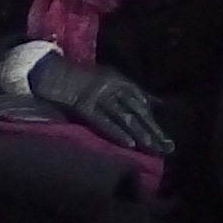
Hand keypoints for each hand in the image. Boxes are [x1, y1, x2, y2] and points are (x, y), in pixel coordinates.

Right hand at [26, 53, 174, 153]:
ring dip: (139, 132)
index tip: (164, 136)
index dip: (152, 119)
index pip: (140, 101)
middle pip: (136, 110)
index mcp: (119, 79)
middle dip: (152, 129)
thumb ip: (135, 93)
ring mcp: (98, 96)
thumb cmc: (85, 79)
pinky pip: (103, 121)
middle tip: (167, 147)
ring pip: (123, 116)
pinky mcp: (84, 106)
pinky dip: (117, 132)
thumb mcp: (113, 80)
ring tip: (152, 146)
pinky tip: (129, 143)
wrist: (54, 75)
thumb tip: (158, 104)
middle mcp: (112, 86)